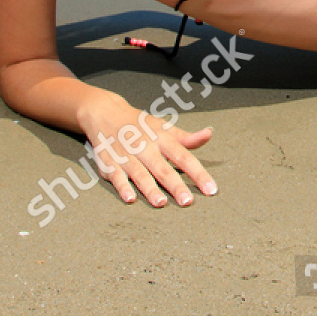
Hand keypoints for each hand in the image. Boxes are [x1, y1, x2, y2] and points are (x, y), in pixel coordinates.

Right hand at [76, 93, 216, 207]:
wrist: (105, 112)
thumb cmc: (140, 124)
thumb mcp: (164, 127)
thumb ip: (186, 137)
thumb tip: (209, 134)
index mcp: (162, 138)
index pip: (184, 157)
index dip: (198, 173)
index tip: (211, 189)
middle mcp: (145, 146)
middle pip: (163, 168)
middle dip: (175, 186)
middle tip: (187, 202)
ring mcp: (126, 155)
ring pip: (140, 174)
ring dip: (150, 189)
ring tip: (161, 203)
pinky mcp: (109, 162)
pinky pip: (116, 176)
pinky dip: (122, 186)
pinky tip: (129, 198)